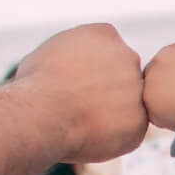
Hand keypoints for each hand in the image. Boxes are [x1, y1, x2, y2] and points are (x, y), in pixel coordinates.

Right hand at [16, 24, 146, 162]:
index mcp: (105, 34)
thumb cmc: (36, 86)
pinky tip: (88, 137)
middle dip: (105, 95)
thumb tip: (72, 68)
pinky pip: (128, 134)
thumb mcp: (50, 53)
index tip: (73, 87)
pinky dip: (112, 140)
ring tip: (79, 123)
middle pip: (123, 79)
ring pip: (128, 107)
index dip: (89, 76)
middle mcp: (128, 56)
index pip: (108, 54)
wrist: (42, 113)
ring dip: (109, 117)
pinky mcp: (139, 122)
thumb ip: (73, 56)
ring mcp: (137, 90)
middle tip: (77, 108)